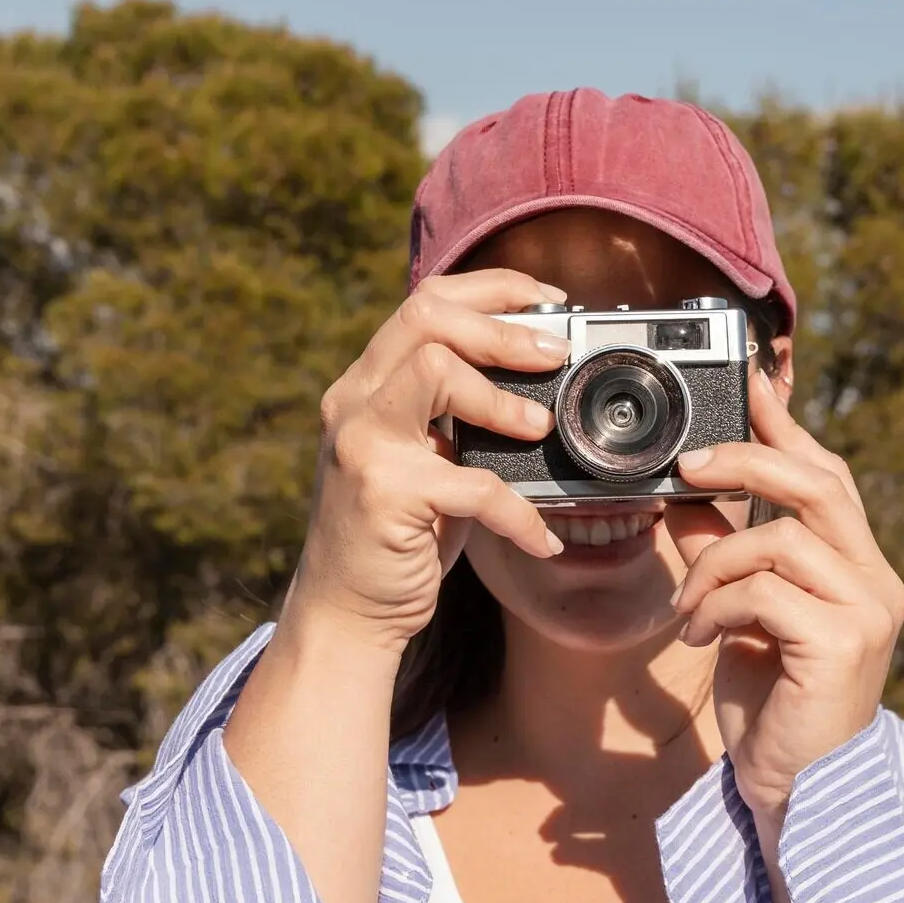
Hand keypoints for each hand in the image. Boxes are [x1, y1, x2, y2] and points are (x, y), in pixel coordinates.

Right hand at [290, 271, 568, 655]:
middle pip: (426, 318)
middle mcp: (354, 402)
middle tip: (556, 354)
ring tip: (541, 428)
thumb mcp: (427, 460)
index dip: (492, 290)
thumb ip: (460, 415)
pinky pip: (472, 483)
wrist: (347, 612)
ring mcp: (361, 445)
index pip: (425, 301)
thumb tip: (546, 381)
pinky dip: (519, 512)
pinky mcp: (383, 495)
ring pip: (435, 371)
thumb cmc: (399, 536)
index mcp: (368, 385)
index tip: (548, 302)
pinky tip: (542, 538)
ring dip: (502, 397)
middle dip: (503, 329)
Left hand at [666, 370, 903, 831]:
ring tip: (688, 608)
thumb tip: (686, 496)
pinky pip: (765, 592)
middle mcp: (876, 583)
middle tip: (690, 462)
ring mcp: (867, 613)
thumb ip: (725, 556)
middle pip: (820, 484)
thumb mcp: (739, 617)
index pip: (828, 476)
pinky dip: (717, 605)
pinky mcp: (843, 645)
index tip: (752, 379)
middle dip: (750, 458)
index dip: (788, 426)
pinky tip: (699, 637)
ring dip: (714, 565)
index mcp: (859, 569)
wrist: (797, 795)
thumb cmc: (773, 709)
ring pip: (781, 538)